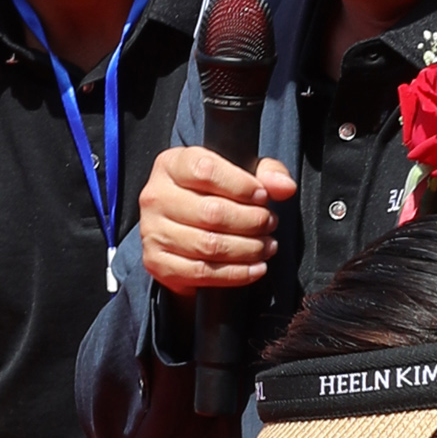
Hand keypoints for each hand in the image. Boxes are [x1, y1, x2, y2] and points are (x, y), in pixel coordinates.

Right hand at [134, 144, 291, 299]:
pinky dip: (236, 273)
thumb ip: (266, 174)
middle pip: (211, 212)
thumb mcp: (239, 175)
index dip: (241, 185)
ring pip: (209, 244)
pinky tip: (256, 268)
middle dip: (251, 221)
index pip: (205, 170)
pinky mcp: (157, 262)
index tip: (263, 197)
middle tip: (270, 223)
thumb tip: (284, 186)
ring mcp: (152, 231)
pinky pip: (202, 272)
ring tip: (266, 245)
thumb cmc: (213, 196)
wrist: (181, 232)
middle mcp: (156, 196)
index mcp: (171, 164)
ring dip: (248, 248)